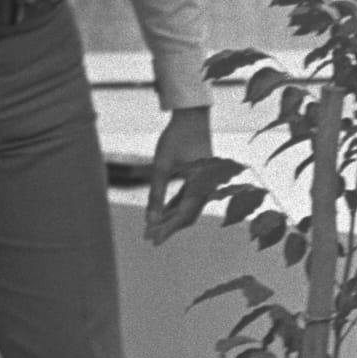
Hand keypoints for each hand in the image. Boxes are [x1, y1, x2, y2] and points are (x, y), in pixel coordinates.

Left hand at [143, 106, 215, 244]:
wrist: (192, 116)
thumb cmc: (175, 138)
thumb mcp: (161, 167)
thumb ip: (156, 195)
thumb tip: (150, 221)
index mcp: (201, 186)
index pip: (183, 216)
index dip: (167, 230)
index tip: (152, 241)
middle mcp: (208, 187)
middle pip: (188, 216)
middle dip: (168, 226)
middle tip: (148, 236)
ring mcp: (207, 182)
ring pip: (189, 208)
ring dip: (172, 217)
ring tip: (153, 226)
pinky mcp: (203, 177)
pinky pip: (190, 197)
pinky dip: (177, 206)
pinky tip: (164, 211)